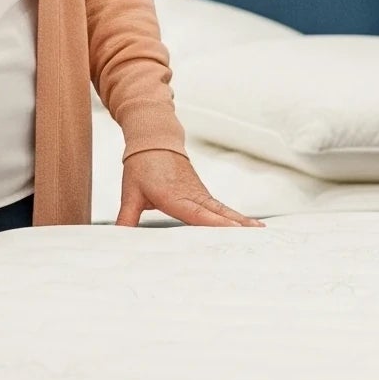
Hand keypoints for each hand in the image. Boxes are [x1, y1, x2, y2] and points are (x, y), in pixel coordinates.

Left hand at [116, 149, 262, 228]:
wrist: (154, 140)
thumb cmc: (142, 166)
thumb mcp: (130, 193)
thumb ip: (126, 218)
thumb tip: (116, 239)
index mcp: (174, 196)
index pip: (197, 214)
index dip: (215, 224)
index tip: (233, 231)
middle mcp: (192, 195)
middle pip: (218, 214)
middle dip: (237, 227)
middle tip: (257, 239)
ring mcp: (200, 194)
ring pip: (224, 211)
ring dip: (242, 223)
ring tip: (262, 234)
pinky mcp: (203, 194)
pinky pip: (222, 209)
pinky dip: (237, 219)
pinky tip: (251, 227)